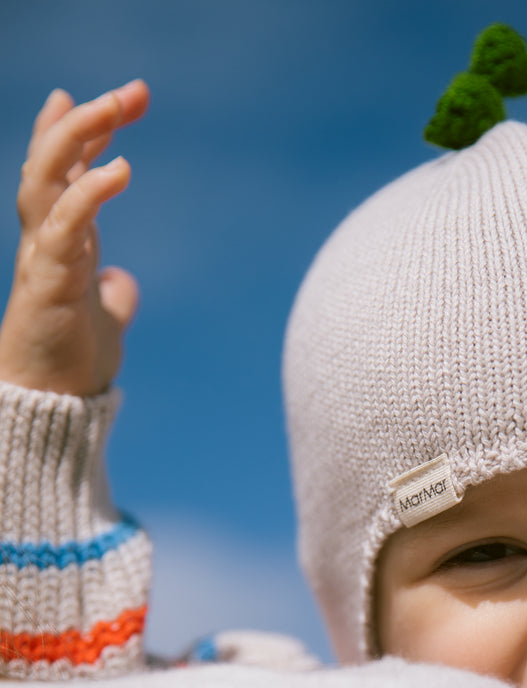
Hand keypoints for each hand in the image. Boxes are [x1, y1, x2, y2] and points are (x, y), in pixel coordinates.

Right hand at [0, 80, 148, 396]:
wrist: (53, 407)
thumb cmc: (72, 363)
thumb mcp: (104, 322)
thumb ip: (111, 296)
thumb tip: (123, 283)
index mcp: (59, 241)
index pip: (66, 173)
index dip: (86, 134)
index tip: (116, 102)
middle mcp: (45, 239)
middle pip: (53, 160)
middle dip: (88, 120)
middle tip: (134, 92)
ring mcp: (43, 256)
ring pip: (46, 178)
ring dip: (78, 138)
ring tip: (114, 109)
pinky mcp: (50, 281)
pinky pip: (65, 225)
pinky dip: (88, 193)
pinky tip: (118, 169)